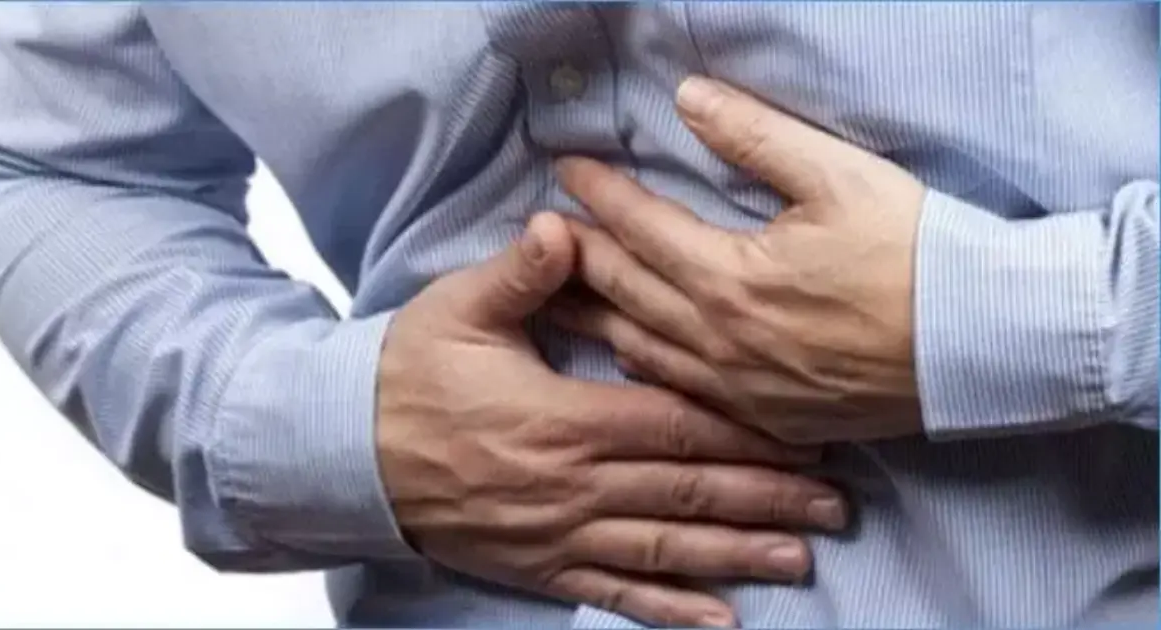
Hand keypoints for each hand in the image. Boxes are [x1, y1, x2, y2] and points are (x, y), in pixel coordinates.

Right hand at [378, 213, 848, 627]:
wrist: (348, 453)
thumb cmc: (408, 375)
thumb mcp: (456, 311)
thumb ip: (519, 275)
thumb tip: (563, 228)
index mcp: (565, 418)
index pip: (677, 426)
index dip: (747, 433)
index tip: (807, 435)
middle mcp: (573, 484)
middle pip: (689, 493)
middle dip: (768, 499)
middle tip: (836, 506)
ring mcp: (558, 534)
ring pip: (665, 549)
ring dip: (738, 555)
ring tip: (801, 560)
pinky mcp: (539, 567)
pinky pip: (612, 593)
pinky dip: (668, 610)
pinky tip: (717, 622)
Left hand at [549, 76, 925, 445]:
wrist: (979, 344)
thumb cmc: (915, 252)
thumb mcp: (838, 177)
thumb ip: (755, 137)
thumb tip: (689, 99)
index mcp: (729, 276)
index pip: (638, 226)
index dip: (598, 193)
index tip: (565, 168)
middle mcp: (718, 338)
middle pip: (624, 289)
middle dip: (575, 255)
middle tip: (537, 234)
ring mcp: (736, 384)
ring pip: (638, 345)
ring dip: (592, 314)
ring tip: (553, 297)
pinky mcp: (762, 414)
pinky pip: (680, 388)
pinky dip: (641, 362)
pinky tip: (626, 352)